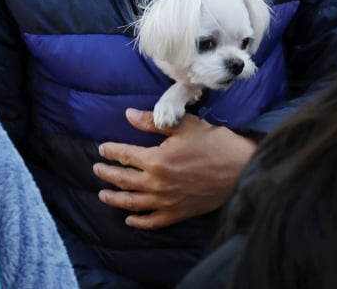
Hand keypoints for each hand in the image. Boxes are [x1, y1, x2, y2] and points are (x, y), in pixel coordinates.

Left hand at [93, 109, 256, 229]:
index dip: (110, 151)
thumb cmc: (214, 143)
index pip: (124, 155)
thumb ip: (153, 122)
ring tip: (103, 194)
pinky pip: (153, 222)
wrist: (240, 169)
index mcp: (156, 160)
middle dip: (107, 174)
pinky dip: (139, 222)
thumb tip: (128, 115)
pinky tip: (130, 220)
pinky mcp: (178, 213)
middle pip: (123, 179)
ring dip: (115, 199)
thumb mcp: (184, 125)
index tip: (102, 148)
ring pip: (132, 203)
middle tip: (96, 169)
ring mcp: (166, 202)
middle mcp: (156, 184)